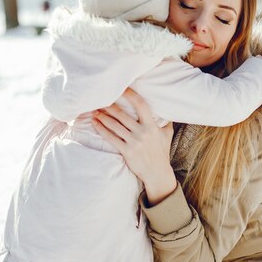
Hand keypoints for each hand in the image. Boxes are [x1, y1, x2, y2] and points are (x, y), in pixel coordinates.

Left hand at [92, 88, 176, 204]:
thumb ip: (165, 121)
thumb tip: (166, 108)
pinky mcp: (126, 151)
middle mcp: (142, 132)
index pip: (141, 105)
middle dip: (110, 106)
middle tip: (101, 98)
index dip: (131, 95)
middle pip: (123, 115)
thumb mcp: (167, 135)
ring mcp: (134, 142)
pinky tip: (95, 123)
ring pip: (115, 126)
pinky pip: (111, 138)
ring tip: (95, 110)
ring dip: (103, 117)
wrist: (158, 173)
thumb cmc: (161, 152)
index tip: (123, 88)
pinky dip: (102, 130)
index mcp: (152, 126)